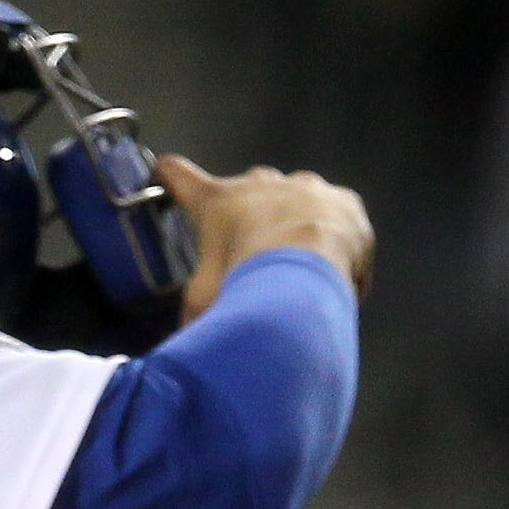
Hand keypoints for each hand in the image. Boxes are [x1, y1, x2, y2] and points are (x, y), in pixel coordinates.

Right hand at [159, 154, 373, 320]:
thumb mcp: (202, 303)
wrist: (312, 277)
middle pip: (248, 192)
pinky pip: (335, 221)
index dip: (169, 176)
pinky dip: (333, 245)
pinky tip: (330, 276)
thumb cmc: (245, 282)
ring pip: (295, 203)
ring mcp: (306, 187)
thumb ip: (192, 309)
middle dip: (250, 220)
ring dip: (292, 229)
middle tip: (254, 261)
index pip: (178, 175)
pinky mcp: (345, 201)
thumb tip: (186, 335)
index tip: (163, 173)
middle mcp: (261, 183)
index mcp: (217, 202)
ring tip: (298, 271)